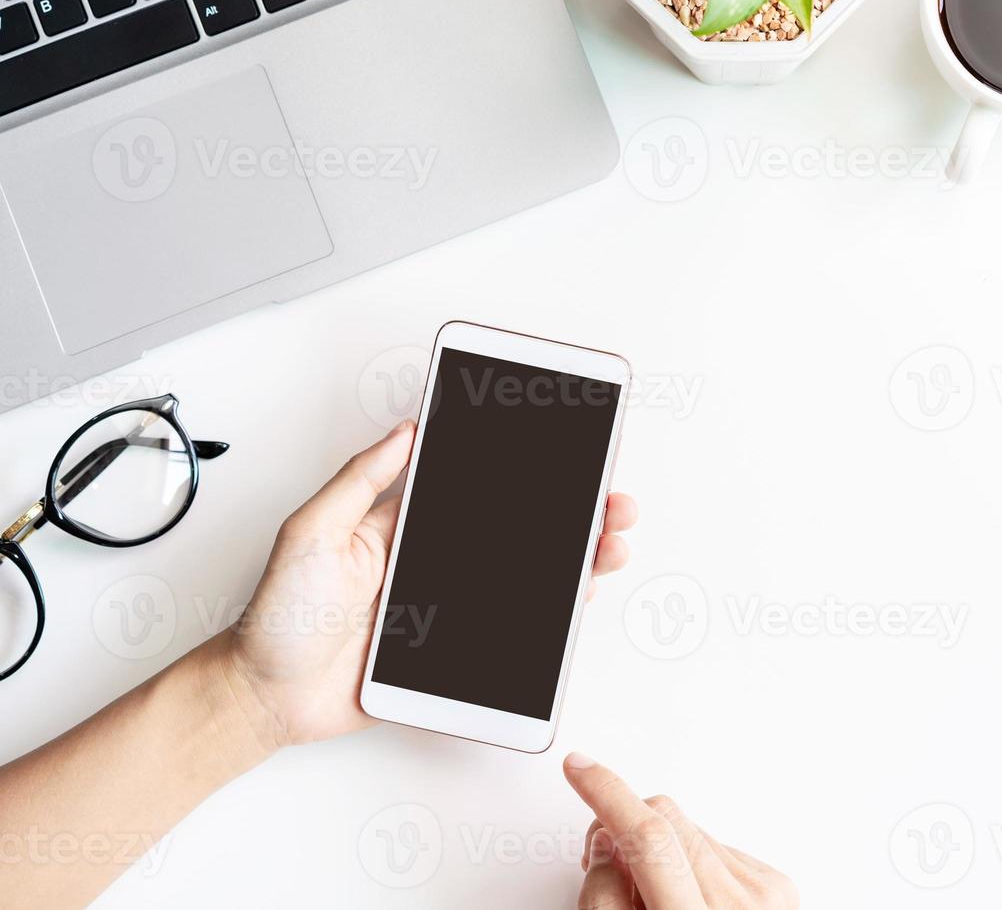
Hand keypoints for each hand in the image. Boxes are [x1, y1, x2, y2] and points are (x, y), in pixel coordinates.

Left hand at [217, 421, 637, 748]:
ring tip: (607, 547)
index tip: (563, 451)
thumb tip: (404, 432)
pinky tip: (577, 598)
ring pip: (523, 579)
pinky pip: (509, 632)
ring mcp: (446, 607)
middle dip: (569, 516)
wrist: (265, 696)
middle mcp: (431, 562)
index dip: (521, 472)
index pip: (474, 488)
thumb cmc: (277, 616)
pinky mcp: (451, 653)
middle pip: (515, 532)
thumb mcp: (311, 531)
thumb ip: (360, 482)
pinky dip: (549, 617)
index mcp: (402, 526)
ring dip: (571, 562)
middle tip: (608, 505)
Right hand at [563, 753, 798, 909]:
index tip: (581, 769)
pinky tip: (685, 897)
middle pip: (668, 820)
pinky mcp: (778, 886)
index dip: (608, 794)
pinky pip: (717, 847)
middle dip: (626, 825)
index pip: (650, 838)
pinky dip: (692, 863)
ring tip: (652, 896)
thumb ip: (607, 896)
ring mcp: (767, 895)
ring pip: (691, 828)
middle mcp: (740, 907)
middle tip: (604, 861)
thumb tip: (607, 841)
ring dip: (661, 849)